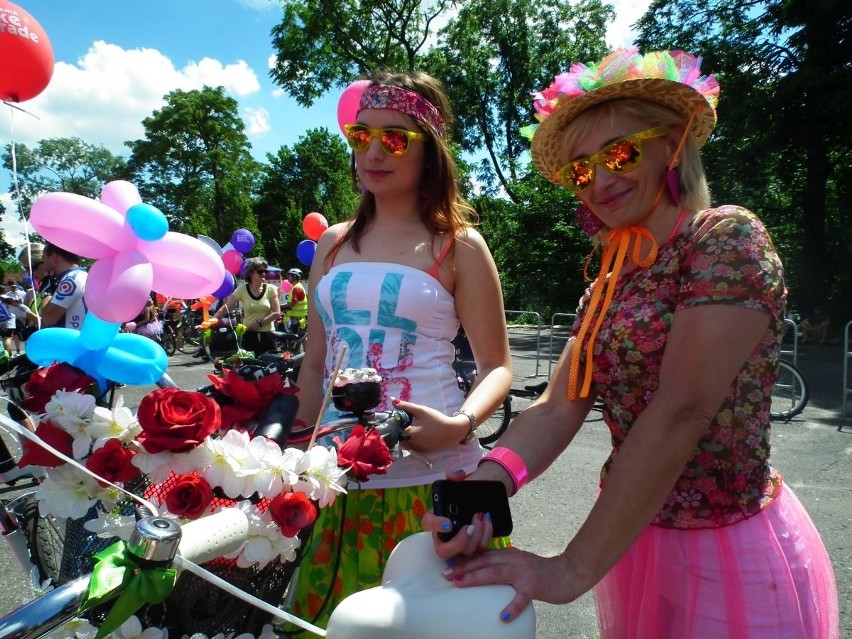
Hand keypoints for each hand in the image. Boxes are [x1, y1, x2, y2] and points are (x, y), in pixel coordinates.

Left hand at [390, 397, 466, 451]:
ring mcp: (417, 449)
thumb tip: (392, 400)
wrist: (452, 432)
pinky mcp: (422, 452)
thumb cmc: (436, 419)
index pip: (395, 428)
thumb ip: (406, 406)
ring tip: (412, 428)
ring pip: (405, 443)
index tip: (398, 418)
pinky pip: (412, 447)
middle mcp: (411, 443)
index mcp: (410, 433)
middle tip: (405, 423)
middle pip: (399, 437)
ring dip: (405, 437)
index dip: (395, 423)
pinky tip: (418, 435)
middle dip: (399, 430)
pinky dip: (412, 442)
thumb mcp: (422, 410)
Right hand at [422, 470, 492, 557]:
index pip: (427, 525)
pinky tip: (488, 521)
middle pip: (444, 551)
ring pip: (465, 552)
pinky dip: (486, 536)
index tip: (448, 523)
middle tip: (469, 527)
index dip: (435, 526)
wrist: (480, 499)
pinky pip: (479, 550)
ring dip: (476, 536)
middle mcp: (444, 536)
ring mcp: (459, 545)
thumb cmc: (463, 493)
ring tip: (481, 517)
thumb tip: (456, 474)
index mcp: (435, 518)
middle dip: (458, 542)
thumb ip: (454, 474)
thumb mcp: (458, 481)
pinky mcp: (473, 547)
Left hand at [440, 546, 579, 621]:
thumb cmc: (541, 572)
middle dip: (464, 566)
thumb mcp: (519, 564)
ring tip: (460, 582)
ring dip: (476, 577)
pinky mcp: (535, 586)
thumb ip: (502, 565)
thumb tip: (481, 573)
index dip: (464, 559)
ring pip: (496, 573)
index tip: (447, 564)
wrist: (568, 573)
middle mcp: (514, 559)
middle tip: (446, 573)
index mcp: (509, 554)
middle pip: (484, 561)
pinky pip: (521, 598)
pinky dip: (511, 607)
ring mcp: (524, 572)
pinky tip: (502, 617)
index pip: (482, 554)